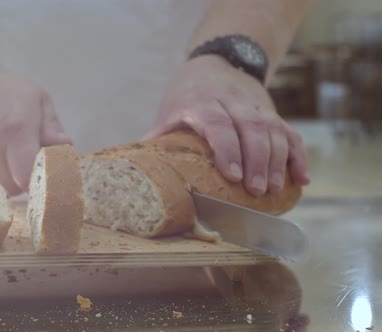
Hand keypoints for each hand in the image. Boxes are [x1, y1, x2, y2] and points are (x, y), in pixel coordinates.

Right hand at [0, 61, 70, 195]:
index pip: (28, 176)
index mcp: (17, 128)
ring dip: (5, 181)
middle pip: (13, 187)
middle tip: (24, 164)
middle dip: (22, 181)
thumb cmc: (6, 91)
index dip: (38, 179)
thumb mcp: (38, 99)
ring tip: (6, 160)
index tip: (41, 172)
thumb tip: (65, 147)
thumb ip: (52, 127)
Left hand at [145, 55, 309, 195]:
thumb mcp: (170, 111)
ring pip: (273, 130)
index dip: (227, 150)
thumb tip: (138, 169)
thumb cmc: (188, 95)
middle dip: (256, 161)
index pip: (218, 124)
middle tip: (256, 191)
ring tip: (274, 189)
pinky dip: (299, 156)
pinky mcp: (272, 113)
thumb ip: (158, 138)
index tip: (232, 175)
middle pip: (251, 129)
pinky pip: (290, 133)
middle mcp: (234, 102)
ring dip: (277, 161)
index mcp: (204, 103)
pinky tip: (301, 179)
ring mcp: (257, 106)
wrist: (217, 62)